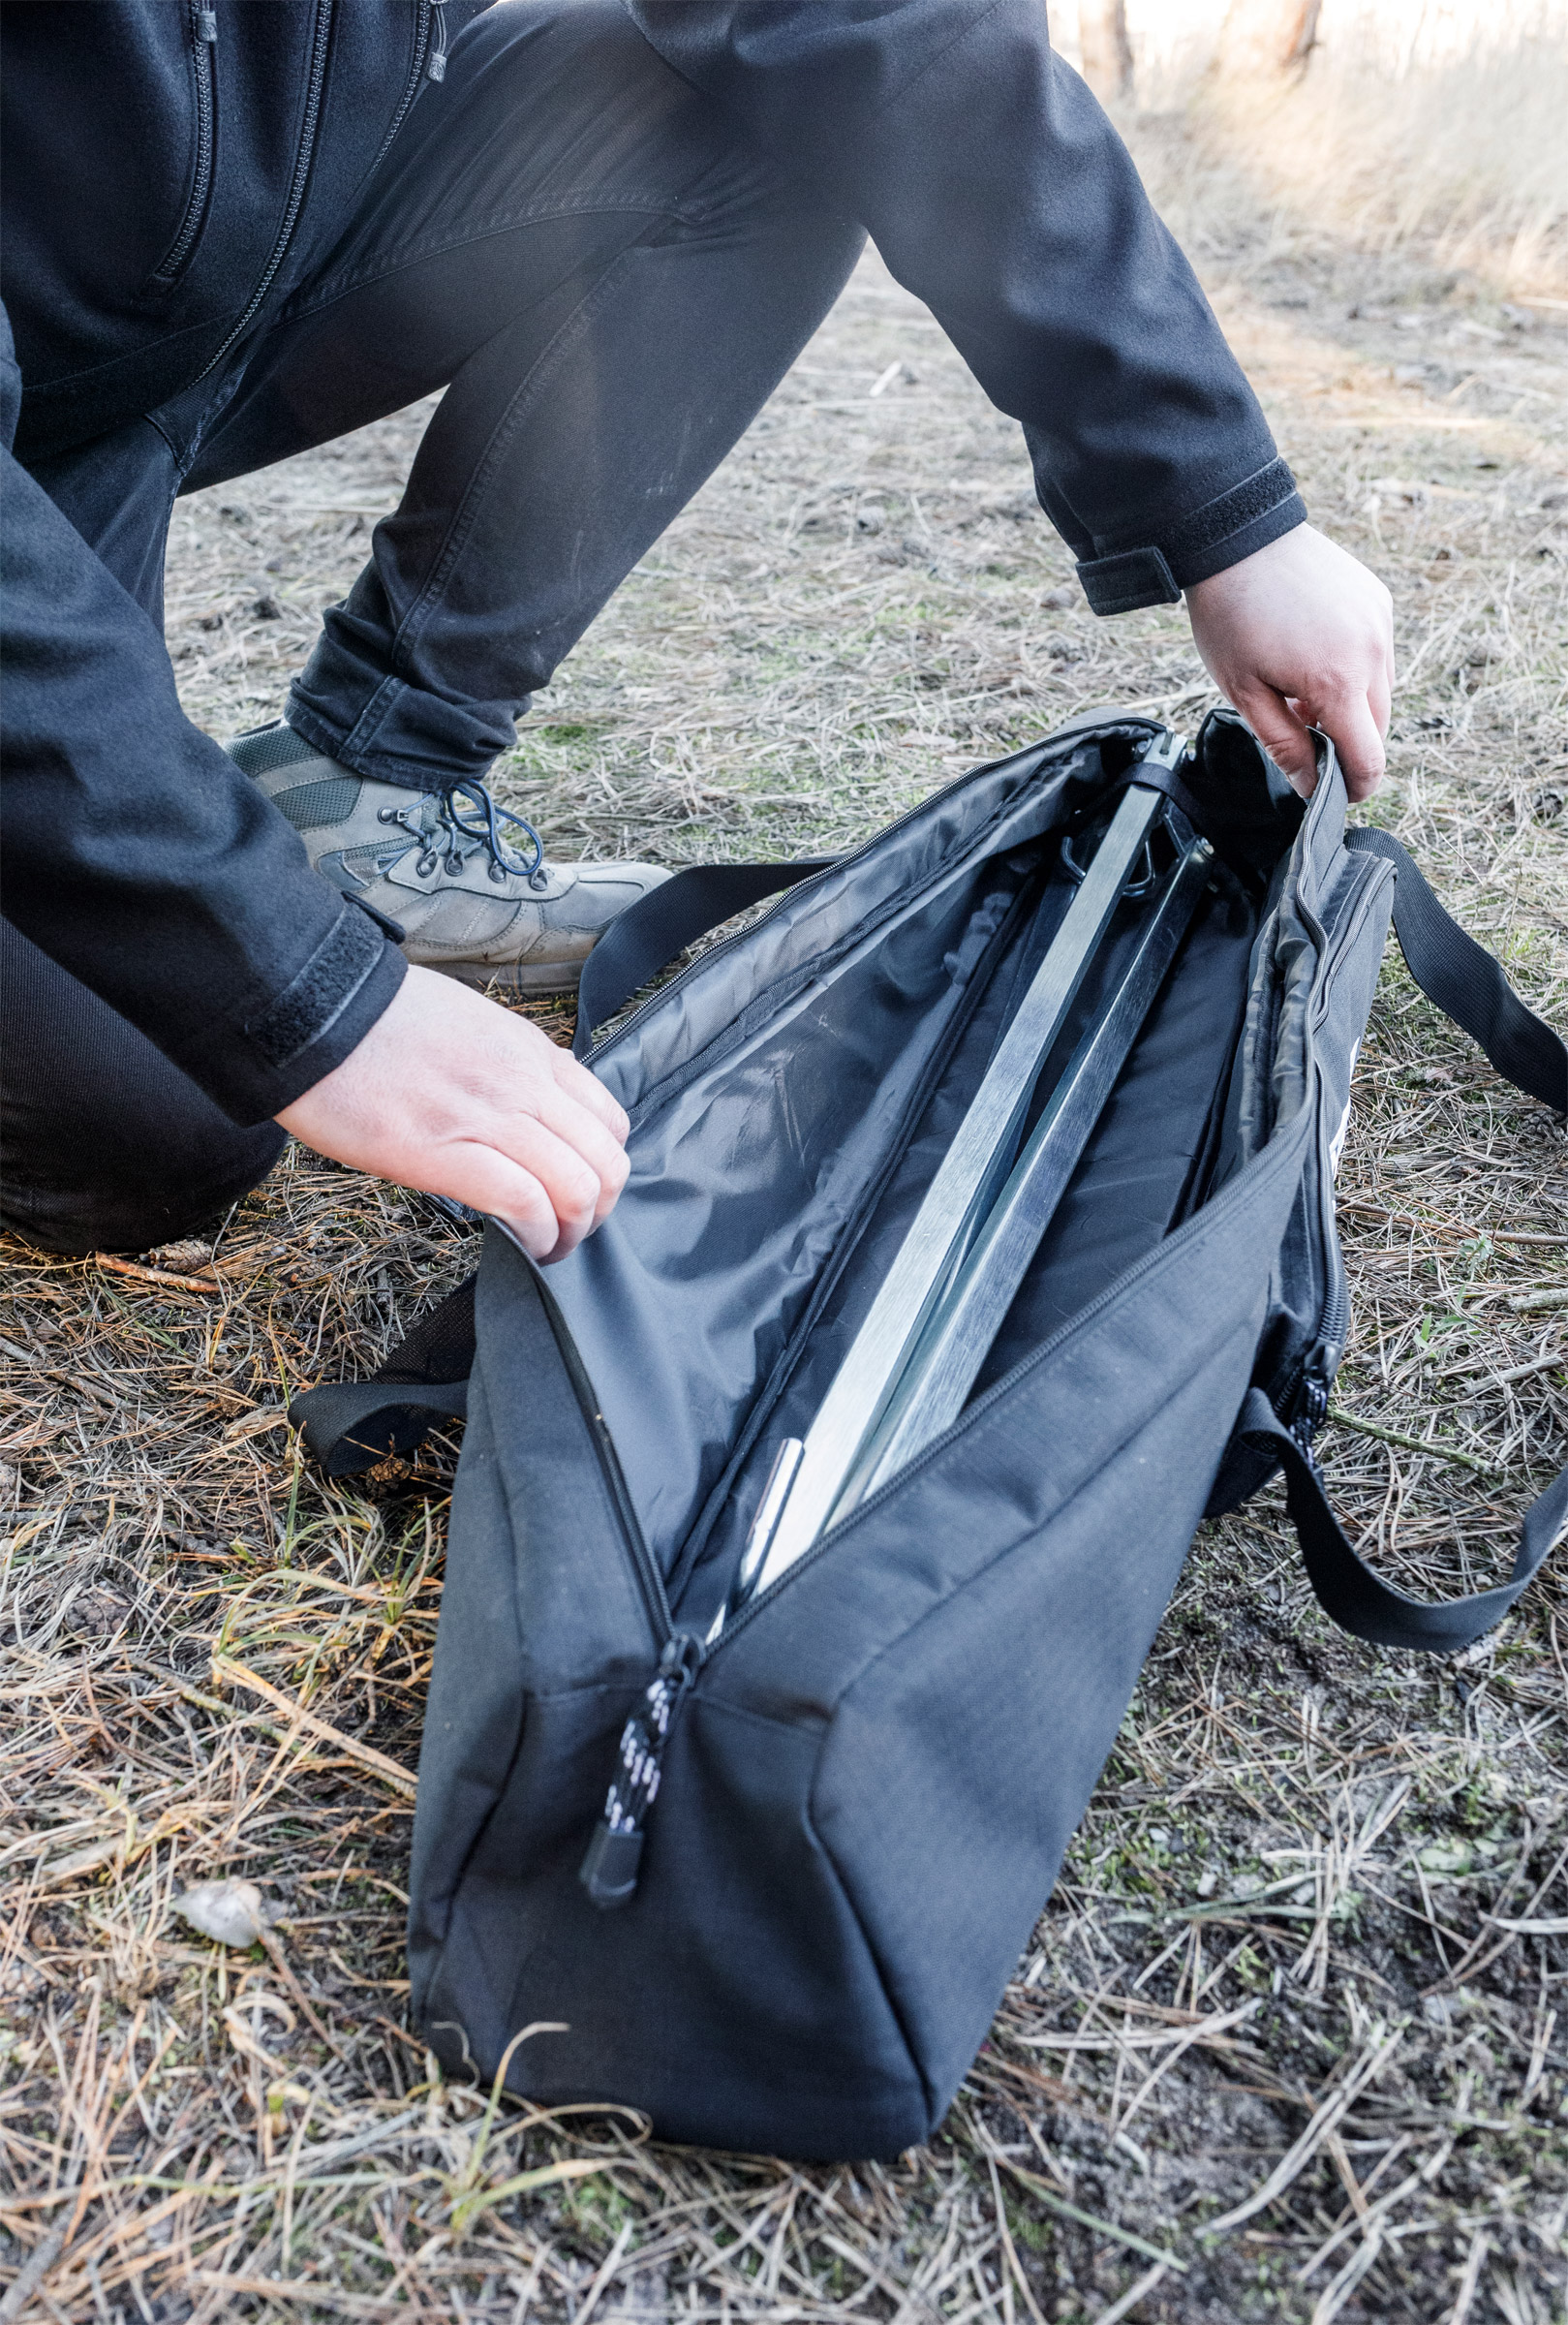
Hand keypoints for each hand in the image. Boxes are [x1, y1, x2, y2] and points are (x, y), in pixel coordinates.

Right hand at [276, 965, 629, 1260]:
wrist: (314, 1008)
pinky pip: (523, 1202)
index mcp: (530, 1052)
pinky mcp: (442, 1151)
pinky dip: (537, 1236)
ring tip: (549, 1251)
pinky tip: (525, 1247)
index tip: (581, 1192)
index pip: (609, 1120)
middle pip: (605, 1163)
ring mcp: (488, 1116)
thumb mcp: (471, 1026)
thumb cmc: (377, 1020)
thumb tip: (530, 1107)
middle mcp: (523, 1083)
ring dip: (571, 1234)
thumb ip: (511, 1066)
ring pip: (575, 1188)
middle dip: (598, 1212)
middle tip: (571, 1233)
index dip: (604, 1169)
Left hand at [1184, 524, 1394, 799]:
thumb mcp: (1244, 693)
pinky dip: (1355, 668)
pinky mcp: (1379, 600)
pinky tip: (1313, 653)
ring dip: (1350, 705)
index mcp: (1338, 682)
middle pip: (1379, 728)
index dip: (1355, 786)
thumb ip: (1284, 745)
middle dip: (1346, 742)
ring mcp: (1380, 623)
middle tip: (1300, 730)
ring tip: (1299, 688)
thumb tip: (1312, 788)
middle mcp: (1372, 652)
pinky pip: (1378, 653)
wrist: (1238, 538)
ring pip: (1382, 691)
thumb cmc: (1231, 616)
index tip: (1335, 795)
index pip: (1369, 758)